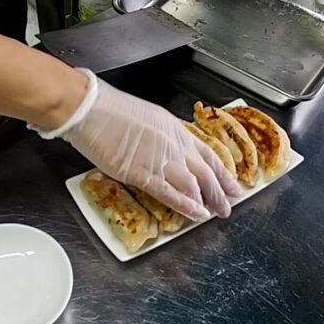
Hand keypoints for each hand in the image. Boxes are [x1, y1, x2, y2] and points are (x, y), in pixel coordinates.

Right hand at [35, 70, 239, 219]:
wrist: (91, 109)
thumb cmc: (110, 109)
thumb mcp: (148, 117)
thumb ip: (162, 136)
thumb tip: (167, 149)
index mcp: (175, 129)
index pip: (208, 154)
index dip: (223, 171)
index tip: (232, 182)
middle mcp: (174, 145)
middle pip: (207, 172)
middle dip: (221, 191)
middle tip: (229, 204)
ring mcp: (160, 160)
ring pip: (194, 185)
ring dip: (207, 202)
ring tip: (215, 213)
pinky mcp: (142, 174)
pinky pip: (170, 194)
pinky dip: (186, 206)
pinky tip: (196, 215)